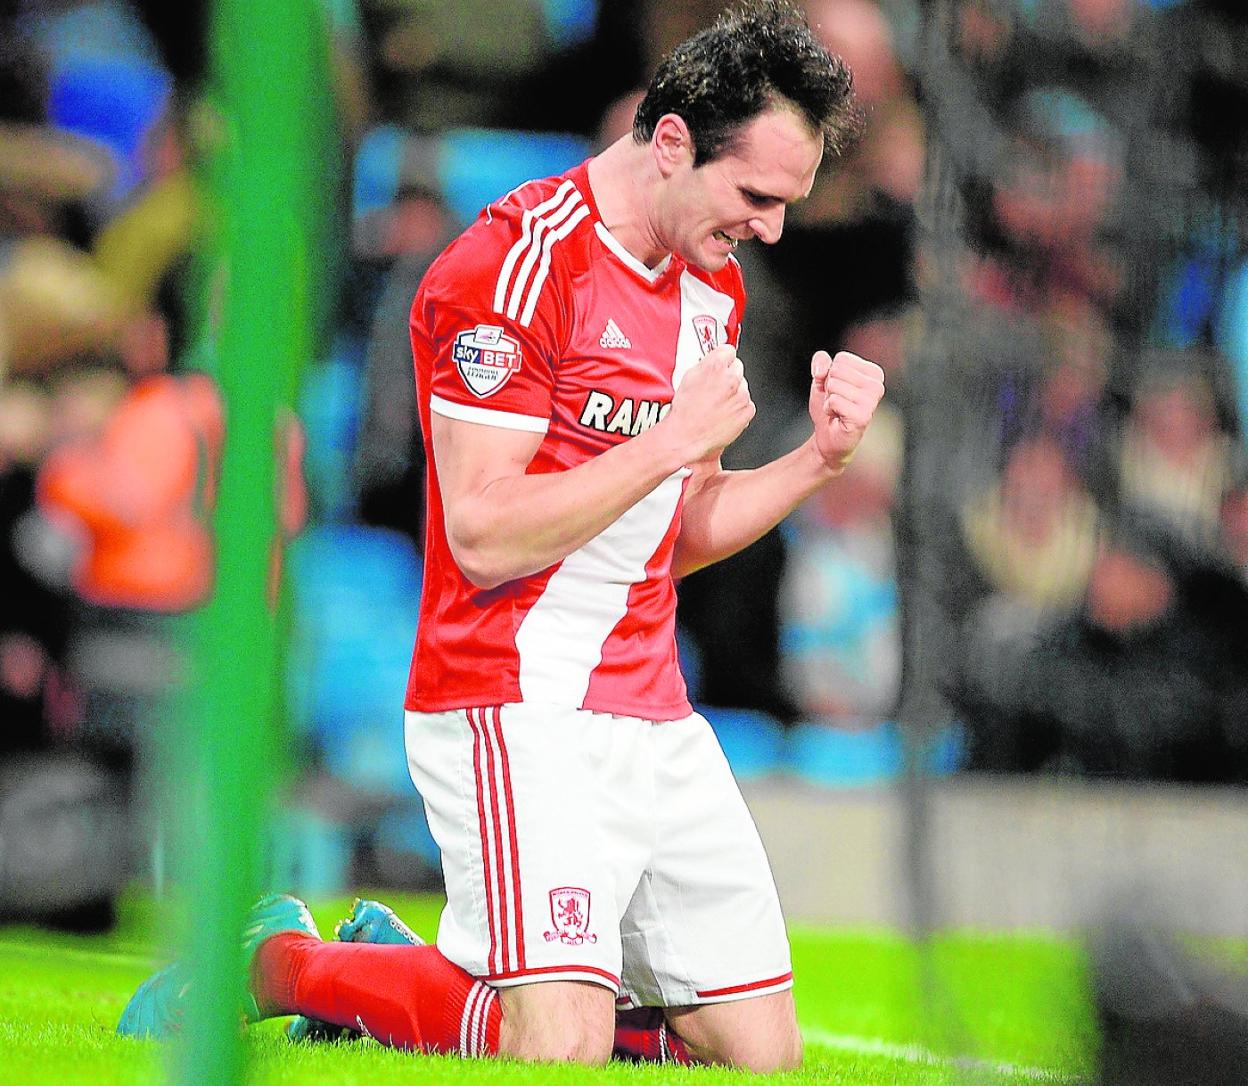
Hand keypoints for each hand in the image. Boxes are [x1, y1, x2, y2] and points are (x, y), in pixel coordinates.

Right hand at [665, 345, 754, 463]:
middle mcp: (731, 379)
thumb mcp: (688, 378)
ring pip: (743, 386)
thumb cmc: (684, 412)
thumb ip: (706, 365)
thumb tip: (713, 362)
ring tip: (717, 405)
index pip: (729, 351)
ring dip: (734, 393)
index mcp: (715, 367)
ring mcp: (741, 395)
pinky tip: (724, 414)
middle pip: (737, 368)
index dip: (723, 359)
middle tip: (716, 389)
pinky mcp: (747, 410)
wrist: (687, 436)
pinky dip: (738, 408)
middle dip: (729, 376)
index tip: (721, 364)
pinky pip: (747, 404)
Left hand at [808, 350, 884, 470]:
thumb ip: (821, 362)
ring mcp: (872, 401)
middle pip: (837, 370)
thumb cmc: (829, 407)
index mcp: (873, 373)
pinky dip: (828, 409)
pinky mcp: (863, 416)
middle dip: (829, 386)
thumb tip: (823, 368)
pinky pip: (834, 400)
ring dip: (829, 399)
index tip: (838, 390)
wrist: (827, 437)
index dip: (831, 374)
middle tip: (837, 401)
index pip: (842, 358)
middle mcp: (877, 385)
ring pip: (834, 384)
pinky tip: (837, 417)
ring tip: (837, 410)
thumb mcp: (822, 379)